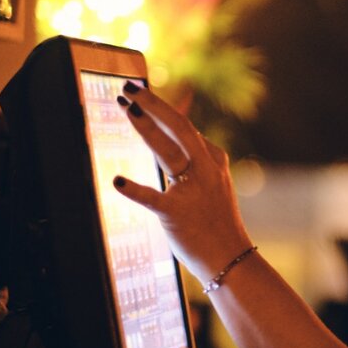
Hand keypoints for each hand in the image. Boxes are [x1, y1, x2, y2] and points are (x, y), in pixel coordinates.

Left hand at [112, 81, 253, 280]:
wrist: (230, 258)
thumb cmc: (217, 222)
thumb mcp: (214, 183)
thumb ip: (198, 158)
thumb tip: (185, 132)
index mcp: (214, 161)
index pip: (185, 128)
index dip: (161, 107)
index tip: (140, 93)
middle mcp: (206, 170)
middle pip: (179, 127)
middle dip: (154, 104)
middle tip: (130, 88)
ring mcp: (193, 190)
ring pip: (168, 151)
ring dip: (146, 127)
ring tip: (125, 108)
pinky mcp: (177, 213)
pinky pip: (153, 198)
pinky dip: (134, 190)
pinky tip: (117, 181)